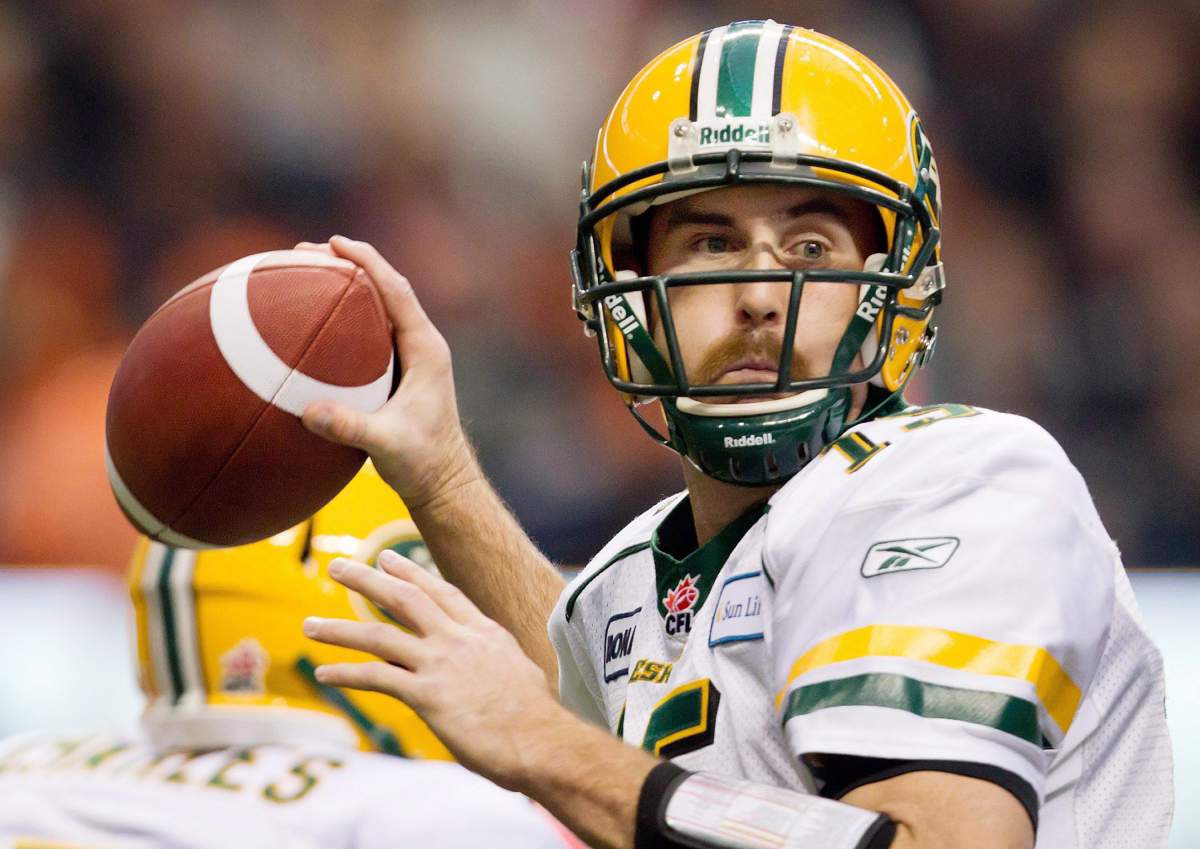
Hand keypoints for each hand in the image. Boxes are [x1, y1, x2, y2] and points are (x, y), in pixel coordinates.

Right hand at [294, 236, 477, 507]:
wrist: (443, 482)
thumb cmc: (423, 463)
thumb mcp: (386, 445)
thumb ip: (351, 427)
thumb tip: (308, 411)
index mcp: (426, 349)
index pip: (396, 291)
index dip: (368, 261)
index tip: (335, 242)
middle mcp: (419, 344)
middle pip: (383, 289)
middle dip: (348, 264)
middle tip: (304, 251)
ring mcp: (408, 357)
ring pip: (375, 308)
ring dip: (343, 287)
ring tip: (302, 272)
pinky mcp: (396, 371)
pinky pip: (365, 334)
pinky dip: (340, 319)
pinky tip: (308, 323)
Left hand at [303, 549, 561, 788]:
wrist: (543, 740)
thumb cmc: (538, 718)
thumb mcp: (520, 673)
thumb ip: (498, 663)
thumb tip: (496, 670)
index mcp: (483, 632)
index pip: (442, 593)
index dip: (412, 573)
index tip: (389, 560)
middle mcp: (459, 640)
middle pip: (405, 598)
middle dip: (368, 580)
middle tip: (337, 567)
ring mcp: (441, 665)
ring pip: (380, 636)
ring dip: (340, 630)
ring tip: (310, 624)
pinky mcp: (428, 695)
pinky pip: (377, 678)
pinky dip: (347, 674)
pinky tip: (324, 674)